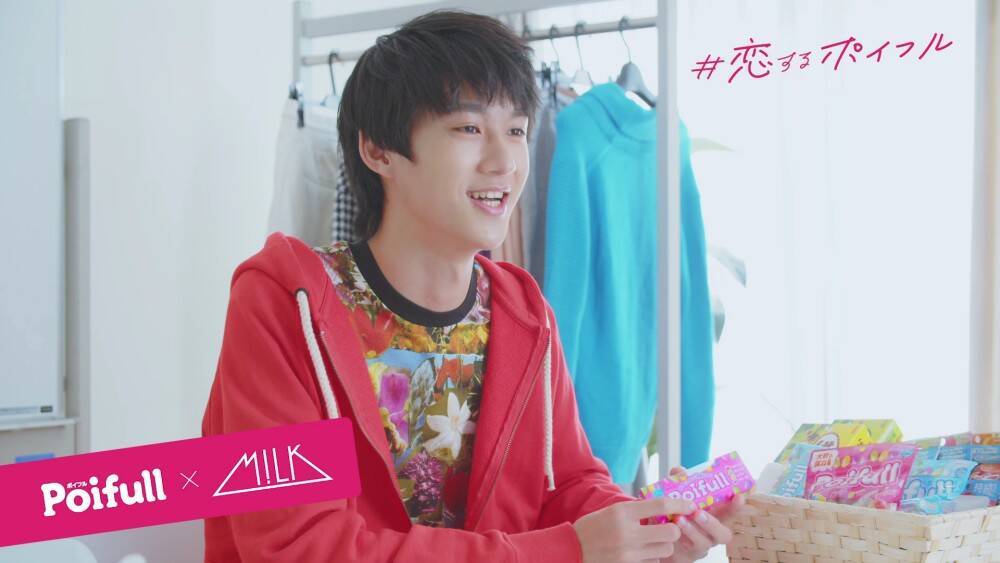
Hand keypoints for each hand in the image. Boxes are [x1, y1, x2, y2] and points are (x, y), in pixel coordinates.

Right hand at [573, 497, 694, 562]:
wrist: (571, 550)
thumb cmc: (592, 527)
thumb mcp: (612, 511)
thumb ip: (635, 510)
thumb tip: (662, 507)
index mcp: (623, 512)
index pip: (661, 505)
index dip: (680, 504)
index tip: (690, 505)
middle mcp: (628, 532)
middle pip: (670, 531)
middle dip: (674, 529)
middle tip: (669, 527)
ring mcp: (629, 553)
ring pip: (665, 549)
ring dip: (664, 545)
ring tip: (654, 541)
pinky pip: (653, 562)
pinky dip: (652, 558)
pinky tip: (643, 553)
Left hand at [659, 467, 754, 562]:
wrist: (661, 536)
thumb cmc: (676, 513)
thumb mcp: (678, 495)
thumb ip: (680, 483)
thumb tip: (679, 471)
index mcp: (714, 516)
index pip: (730, 512)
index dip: (736, 506)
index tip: (739, 497)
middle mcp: (712, 533)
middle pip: (724, 534)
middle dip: (713, 523)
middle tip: (698, 512)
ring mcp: (702, 546)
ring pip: (705, 543)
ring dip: (692, 531)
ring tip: (679, 520)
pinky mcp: (689, 555)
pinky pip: (688, 551)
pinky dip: (680, 539)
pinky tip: (672, 531)